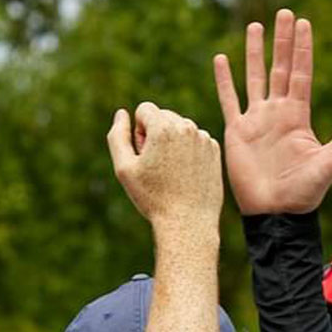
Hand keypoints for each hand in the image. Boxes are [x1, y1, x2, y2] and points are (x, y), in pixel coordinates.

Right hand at [106, 103, 222, 233]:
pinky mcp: (214, 149)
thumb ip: (117, 136)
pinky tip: (185, 174)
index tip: (143, 153)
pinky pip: (195, 139)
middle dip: (155, 133)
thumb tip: (122, 114)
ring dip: (172, 142)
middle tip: (156, 165)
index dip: (138, 131)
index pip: (144, 109)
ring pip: (180, 127)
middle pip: (163, 116)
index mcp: (163, 127)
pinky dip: (188, 150)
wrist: (188, 222)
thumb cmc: (153, 197)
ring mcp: (203, 138)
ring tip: (171, 171)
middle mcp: (186, 127)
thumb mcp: (124, 168)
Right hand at [213, 9, 331, 214]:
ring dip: (254, 53)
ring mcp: (256, 121)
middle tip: (283, 13)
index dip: (302, 49)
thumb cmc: (304, 194)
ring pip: (254, 78)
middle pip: (279, 68)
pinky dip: (224, 81)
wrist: (275, 215)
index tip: (303, 23)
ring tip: (255, 26)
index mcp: (298, 117)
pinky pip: (229, 100)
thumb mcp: (329, 163)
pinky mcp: (237, 132)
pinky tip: (222, 59)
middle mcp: (277, 114)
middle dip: (281, 41)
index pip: (301, 74)